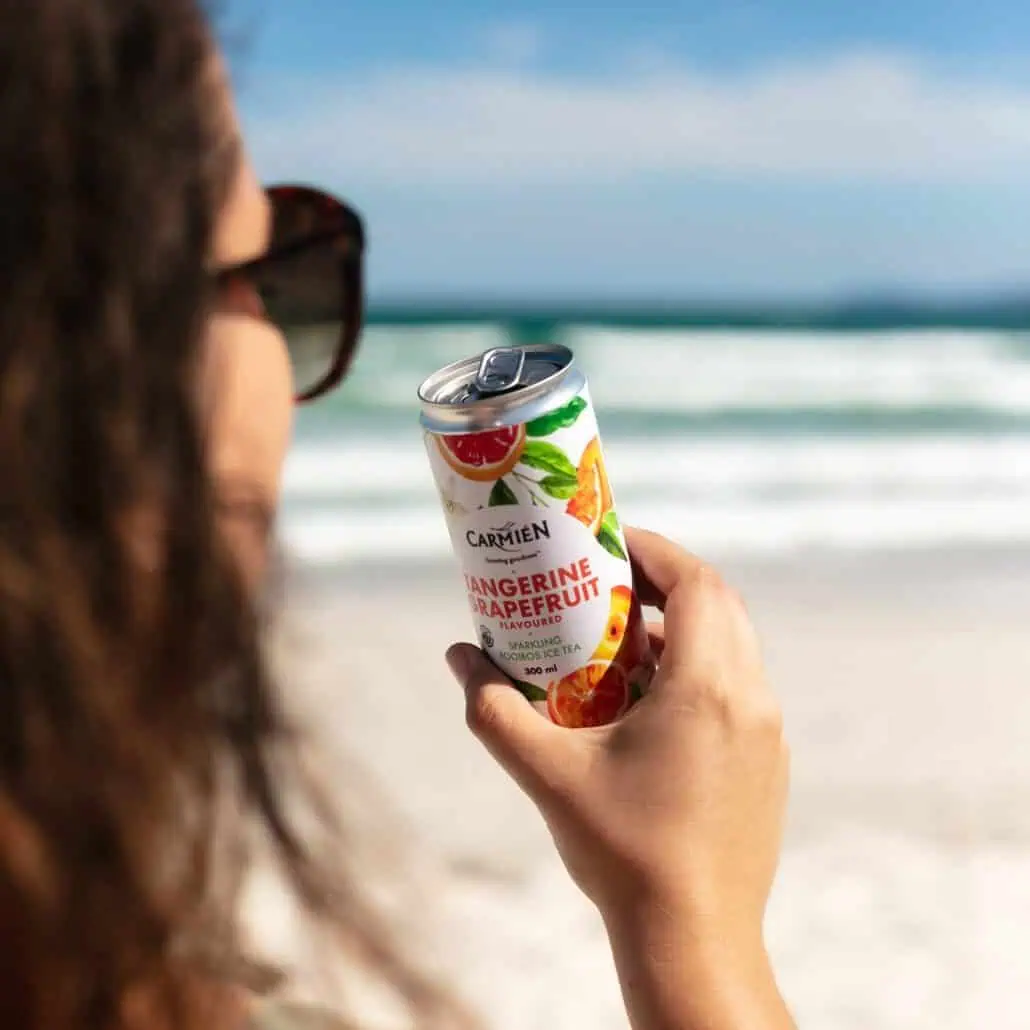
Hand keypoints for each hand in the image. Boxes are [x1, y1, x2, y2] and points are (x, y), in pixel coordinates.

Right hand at [446, 528, 791, 1028]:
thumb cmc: (623, 854)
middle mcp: (751, 699)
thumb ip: (495, 709)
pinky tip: (652, 701)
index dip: (654, 551)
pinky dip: (701, 669)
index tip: (609, 543)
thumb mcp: (548, 776)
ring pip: (733, 647)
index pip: (696, 583)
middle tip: (609, 584)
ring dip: (683, 628)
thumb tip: (458, 656)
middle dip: (665, 582)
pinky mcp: (769, 762)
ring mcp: (768, 733)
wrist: (695, 939)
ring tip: (622, 641)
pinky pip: (739, 687)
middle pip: (719, 605)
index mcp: (707, 689)